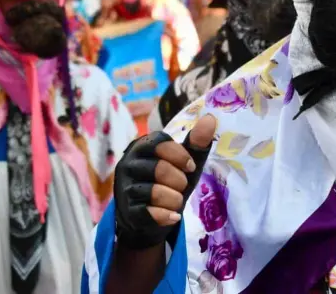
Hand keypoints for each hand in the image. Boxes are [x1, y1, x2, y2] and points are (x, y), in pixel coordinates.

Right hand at [114, 115, 216, 249]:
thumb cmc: (169, 182)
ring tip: (177, 201)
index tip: (190, 167)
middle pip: (160, 168)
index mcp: (142, 146)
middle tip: (182, 186)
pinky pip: (149, 213)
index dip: (181, 156)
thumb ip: (196, 142)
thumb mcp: (185, 162)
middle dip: (180, 180)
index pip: (160, 143)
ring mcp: (124, 188)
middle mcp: (128, 164)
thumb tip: (211, 118)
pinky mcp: (127, 211)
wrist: (150, 216)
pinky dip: (166, 215)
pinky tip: (173, 216)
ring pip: (154, 192)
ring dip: (175, 199)